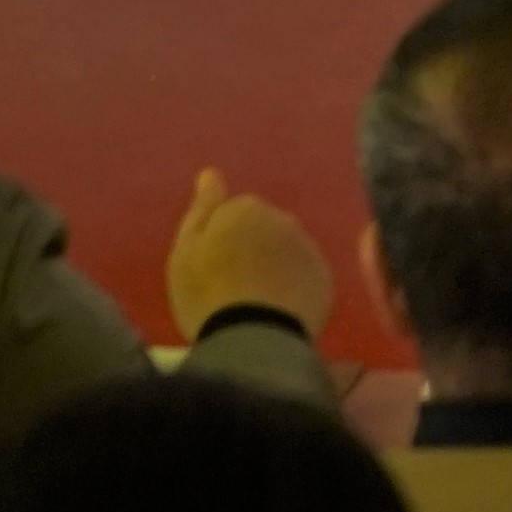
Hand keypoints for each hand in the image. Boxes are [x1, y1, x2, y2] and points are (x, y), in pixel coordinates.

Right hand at [168, 168, 335, 335]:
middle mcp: (283, 219)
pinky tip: (278, 311)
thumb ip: (202, 210)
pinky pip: (305, 275)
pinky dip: (293, 287)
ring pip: (286, 251)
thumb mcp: (187, 251)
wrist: (252, 338)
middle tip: (232, 287)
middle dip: (252, 249)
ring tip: (256, 303)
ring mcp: (307, 248)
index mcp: (245, 210)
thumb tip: (210, 173)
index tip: (212, 268)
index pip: (234, 214)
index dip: (222, 241)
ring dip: (274, 266)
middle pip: (264, 229)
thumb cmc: (207, 294)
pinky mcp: (324, 278)